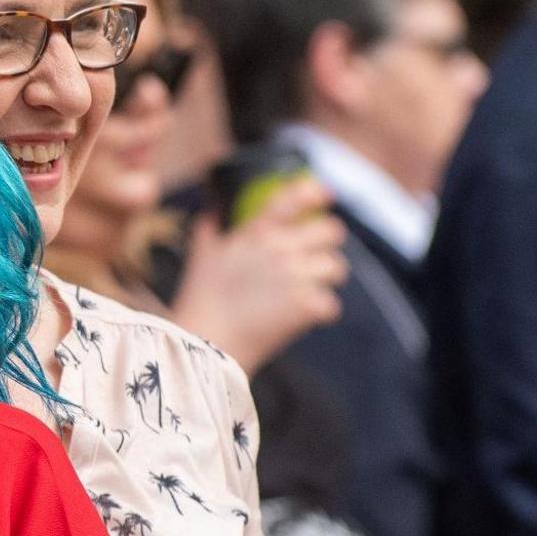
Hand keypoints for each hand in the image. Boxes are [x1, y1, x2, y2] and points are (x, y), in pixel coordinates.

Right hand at [170, 175, 346, 372]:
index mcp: (255, 232)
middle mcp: (279, 249)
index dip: (314, 192)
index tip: (323, 194)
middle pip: (331, 231)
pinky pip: (332, 304)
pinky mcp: (306, 306)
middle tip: (316, 256)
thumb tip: (214, 209)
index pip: (293, 198)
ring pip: (337, 267)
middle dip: (327, 243)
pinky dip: (321, 312)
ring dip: (326, 280)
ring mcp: (295, 277)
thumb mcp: (201, 255)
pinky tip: (305, 317)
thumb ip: (209, 227)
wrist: (205, 343)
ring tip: (311, 290)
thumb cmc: (199, 300)